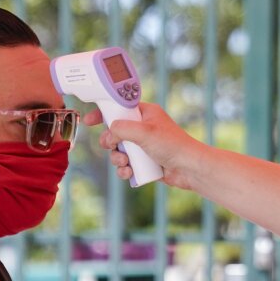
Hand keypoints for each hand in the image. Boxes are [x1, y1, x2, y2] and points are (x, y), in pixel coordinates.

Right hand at [90, 103, 204, 190]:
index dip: (103, 113)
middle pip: (115, 132)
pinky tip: (130, 173)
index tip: (89, 120)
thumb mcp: (144, 132)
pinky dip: (125, 170)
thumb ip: (122, 128)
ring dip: (117, 159)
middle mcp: (143, 128)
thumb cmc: (173, 145)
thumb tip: (109, 132)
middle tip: (112, 145)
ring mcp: (144, 146)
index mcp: (145, 113)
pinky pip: (127, 165)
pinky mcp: (145, 162)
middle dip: (110, 142)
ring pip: (119, 151)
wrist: (190, 169)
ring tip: (125, 163)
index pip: (119, 108)